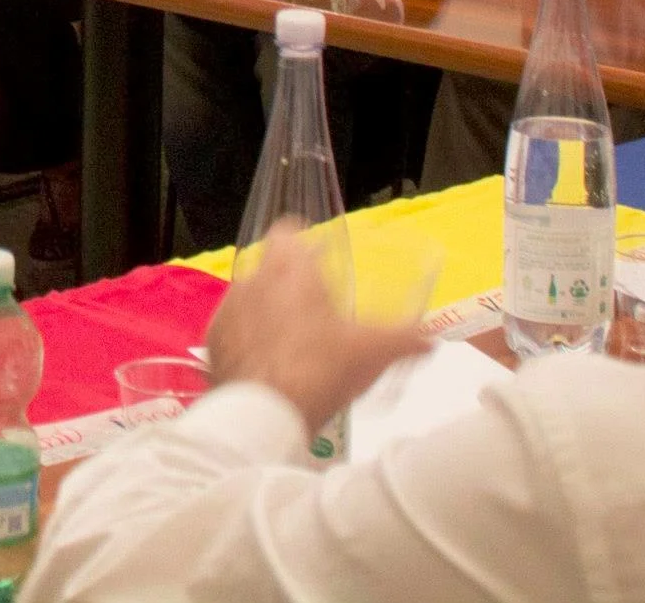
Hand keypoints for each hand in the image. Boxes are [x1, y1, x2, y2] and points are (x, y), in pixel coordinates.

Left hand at [205, 220, 432, 430]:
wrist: (264, 413)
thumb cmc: (321, 369)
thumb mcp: (373, 353)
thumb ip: (406, 340)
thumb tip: (431, 340)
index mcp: (291, 270)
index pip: (288, 233)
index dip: (303, 242)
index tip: (319, 259)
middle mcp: (253, 279)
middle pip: (269, 265)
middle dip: (289, 280)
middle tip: (314, 306)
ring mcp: (228, 309)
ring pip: (249, 295)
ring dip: (267, 308)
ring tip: (292, 339)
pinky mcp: (213, 339)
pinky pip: (233, 327)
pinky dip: (247, 336)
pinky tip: (268, 360)